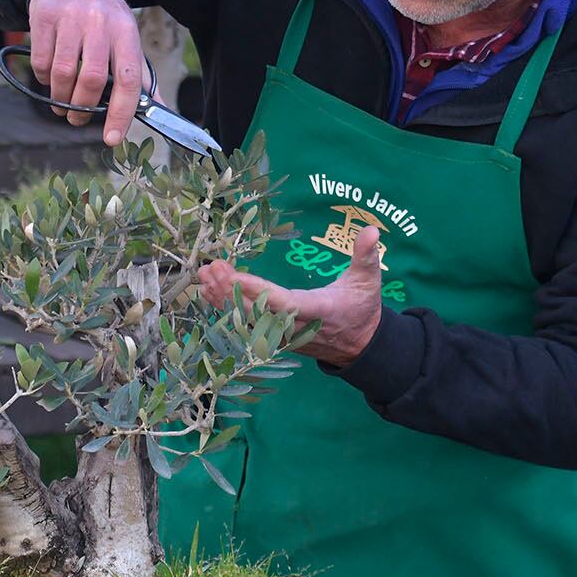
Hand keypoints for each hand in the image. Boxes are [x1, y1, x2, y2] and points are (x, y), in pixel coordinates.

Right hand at [28, 0, 143, 145]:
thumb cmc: (103, 16)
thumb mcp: (126, 36)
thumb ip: (140, 73)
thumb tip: (158, 109)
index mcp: (126, 31)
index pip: (129, 79)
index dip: (122, 112)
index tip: (112, 138)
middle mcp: (100, 23)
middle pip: (92, 79)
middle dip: (83, 109)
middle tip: (76, 120)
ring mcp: (70, 19)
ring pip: (63, 73)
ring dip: (61, 98)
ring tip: (61, 106)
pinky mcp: (44, 17)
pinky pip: (41, 61)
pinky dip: (44, 79)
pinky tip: (49, 79)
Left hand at [198, 226, 383, 366]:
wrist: (360, 346)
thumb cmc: (362, 308)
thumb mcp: (368, 281)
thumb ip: (367, 255)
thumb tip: (372, 229)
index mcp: (318, 311)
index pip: (283, 303)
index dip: (258, 291)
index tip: (235, 276)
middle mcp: (295, 327)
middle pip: (257, 313)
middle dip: (231, 292)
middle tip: (211, 268)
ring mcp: (283, 336)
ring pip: (247, 320)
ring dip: (223, 298)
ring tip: (204, 275)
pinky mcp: (274, 338)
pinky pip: (246, 324)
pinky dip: (226, 308)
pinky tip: (209, 292)